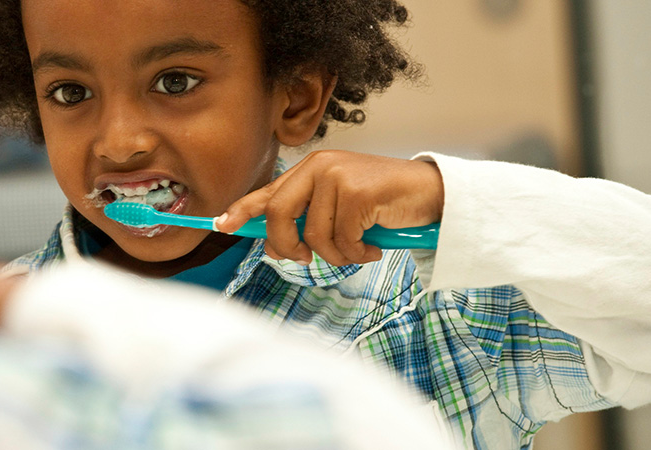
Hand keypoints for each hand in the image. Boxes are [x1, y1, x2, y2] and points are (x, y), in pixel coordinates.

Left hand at [216, 150, 443, 265]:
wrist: (429, 194)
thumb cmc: (382, 204)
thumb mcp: (339, 207)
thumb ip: (308, 219)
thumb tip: (276, 247)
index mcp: (310, 168)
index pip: (268, 191)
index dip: (242, 210)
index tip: (222, 225)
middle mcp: (319, 166)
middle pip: (279, 214)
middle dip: (287, 245)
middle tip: (303, 260)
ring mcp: (337, 176)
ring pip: (313, 235)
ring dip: (335, 255)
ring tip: (357, 248)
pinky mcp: (356, 191)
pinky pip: (341, 239)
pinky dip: (356, 252)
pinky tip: (372, 245)